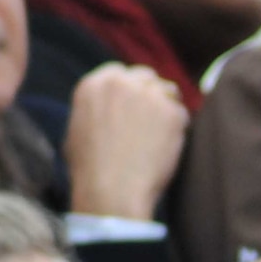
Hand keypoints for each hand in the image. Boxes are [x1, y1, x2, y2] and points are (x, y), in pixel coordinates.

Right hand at [63, 62, 188, 219]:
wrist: (112, 189)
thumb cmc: (91, 170)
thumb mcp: (79, 129)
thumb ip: (97, 109)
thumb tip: (110, 107)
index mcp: (94, 84)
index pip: (120, 72)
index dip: (130, 87)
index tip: (134, 103)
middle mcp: (122, 82)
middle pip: (146, 76)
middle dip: (150, 93)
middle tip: (151, 120)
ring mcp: (148, 94)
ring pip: (168, 91)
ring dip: (166, 108)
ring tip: (156, 137)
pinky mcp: (171, 111)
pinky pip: (181, 114)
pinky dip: (177, 129)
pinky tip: (163, 148)